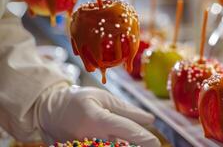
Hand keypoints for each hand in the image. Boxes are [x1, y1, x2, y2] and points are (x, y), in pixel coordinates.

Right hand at [37, 85, 159, 146]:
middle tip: (149, 145)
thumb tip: (150, 120)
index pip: (124, 129)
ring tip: (135, 142)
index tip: (156, 143)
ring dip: (125, 145)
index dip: (142, 137)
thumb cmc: (79, 101)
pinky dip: (113, 146)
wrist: (49, 112)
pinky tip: (121, 143)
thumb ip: (127, 110)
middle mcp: (88, 137)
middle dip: (135, 146)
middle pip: (119, 146)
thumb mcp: (103, 98)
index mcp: (95, 118)